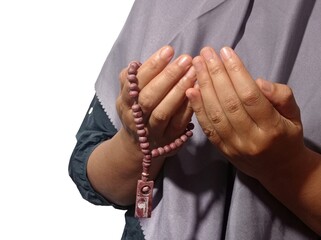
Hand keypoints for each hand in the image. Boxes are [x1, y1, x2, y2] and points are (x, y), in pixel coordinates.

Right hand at [117, 45, 195, 152]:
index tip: (169, 50)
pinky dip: (188, 107)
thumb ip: (135, 77)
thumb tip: (148, 59)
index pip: (135, 81)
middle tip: (186, 59)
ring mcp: (151, 131)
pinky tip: (198, 91)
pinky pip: (178, 124)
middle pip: (149, 97)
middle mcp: (135, 117)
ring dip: (179, 90)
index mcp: (124, 101)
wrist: (139, 145)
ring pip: (163, 111)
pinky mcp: (168, 140)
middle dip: (168, 76)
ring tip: (194, 72)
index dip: (152, 66)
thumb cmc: (138, 110)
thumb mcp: (130, 94)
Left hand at [186, 46, 303, 180]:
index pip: (250, 96)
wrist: (278, 169)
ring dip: (203, 87)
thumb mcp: (294, 114)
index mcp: (272, 128)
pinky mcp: (221, 150)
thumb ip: (281, 96)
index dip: (236, 72)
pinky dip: (197, 108)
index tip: (225, 52)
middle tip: (205, 53)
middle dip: (215, 74)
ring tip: (196, 65)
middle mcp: (251, 139)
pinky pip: (207, 127)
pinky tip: (191, 90)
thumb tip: (258, 82)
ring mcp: (233, 146)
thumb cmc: (286, 135)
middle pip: (229, 102)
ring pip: (215, 114)